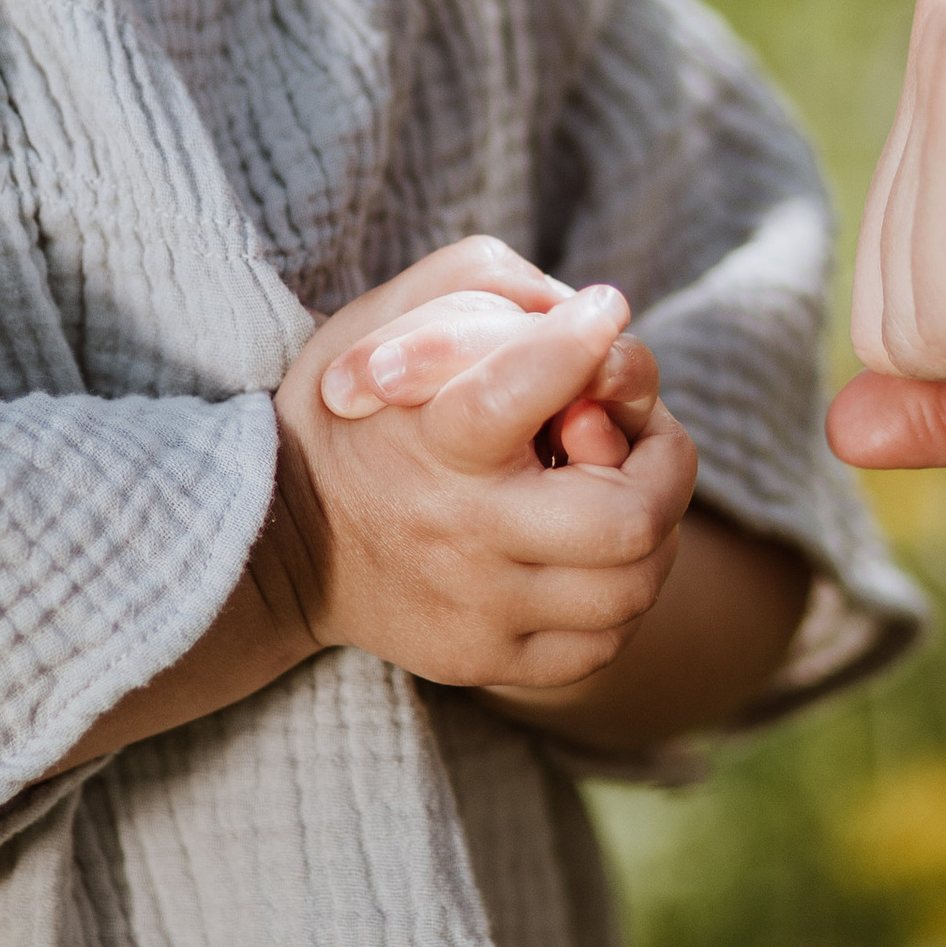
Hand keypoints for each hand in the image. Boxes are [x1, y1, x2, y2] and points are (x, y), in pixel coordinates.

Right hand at [258, 239, 698, 696]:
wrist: (280, 543)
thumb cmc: (354, 411)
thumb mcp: (384, 320)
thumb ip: (485, 286)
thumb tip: (585, 312)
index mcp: (430, 442)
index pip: (516, 391)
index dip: (581, 343)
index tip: (604, 310)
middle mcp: (458, 534)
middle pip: (626, 519)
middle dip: (665, 462)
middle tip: (645, 432)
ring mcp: (477, 609)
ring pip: (631, 588)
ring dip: (656, 528)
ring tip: (623, 489)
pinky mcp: (486, 660)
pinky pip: (602, 643)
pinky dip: (621, 592)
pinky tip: (591, 551)